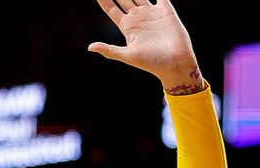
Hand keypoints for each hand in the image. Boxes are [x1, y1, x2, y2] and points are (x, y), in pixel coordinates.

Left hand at [88, 0, 202, 94]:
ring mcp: (151, 13)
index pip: (111, 9)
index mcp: (126, 27)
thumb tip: (89, 47)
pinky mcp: (166, 10)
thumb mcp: (128, 56)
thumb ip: (109, 50)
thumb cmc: (151, 63)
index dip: (103, 0)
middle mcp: (137, 17)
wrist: (175, 63)